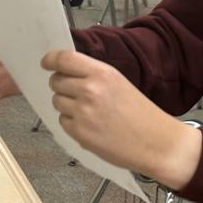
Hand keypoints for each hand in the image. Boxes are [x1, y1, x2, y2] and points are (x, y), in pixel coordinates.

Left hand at [41, 49, 201, 189]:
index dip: (51, 60)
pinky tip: (91, 126)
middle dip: (61, 86)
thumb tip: (66, 72)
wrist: (156, 142)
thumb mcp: (119, 83)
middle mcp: (89, 90)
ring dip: (66, 105)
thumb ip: (93, 75)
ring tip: (89, 113)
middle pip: (56, 81)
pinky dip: (72, 124)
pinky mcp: (80, 133)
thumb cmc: (142, 114)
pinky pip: (63, 121)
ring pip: (57, 101)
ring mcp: (82, 112)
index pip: (64, 59)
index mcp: (102, 73)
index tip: (46, 62)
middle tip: (77, 94)